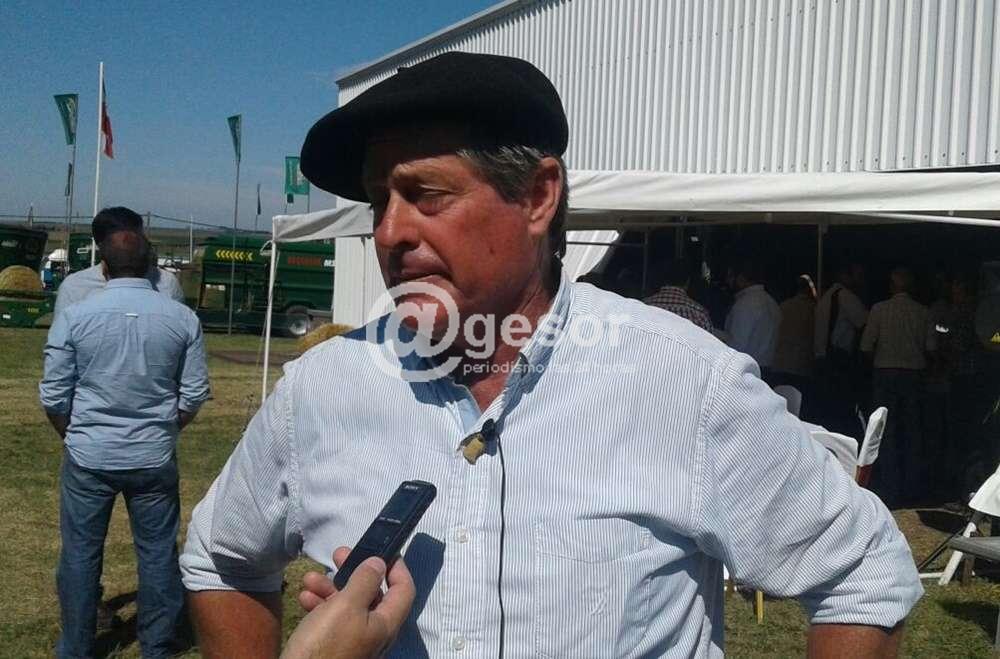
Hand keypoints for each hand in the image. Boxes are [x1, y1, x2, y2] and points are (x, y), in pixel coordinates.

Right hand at [280, 547, 414, 658]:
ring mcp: (353, 640)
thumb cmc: (326, 644)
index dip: (397, 567)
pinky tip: (304, 598)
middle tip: (338, 555)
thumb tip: (379, 563)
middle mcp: (374, 632)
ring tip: (310, 578)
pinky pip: (331, 619)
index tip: (384, 548)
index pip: (404, 590)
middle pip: (371, 594)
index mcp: (386, 624)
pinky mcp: (333, 646)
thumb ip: (365, 581)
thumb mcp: (347, 606)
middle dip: (353, 571)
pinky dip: (320, 605)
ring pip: (347, 604)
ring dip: (329, 587)